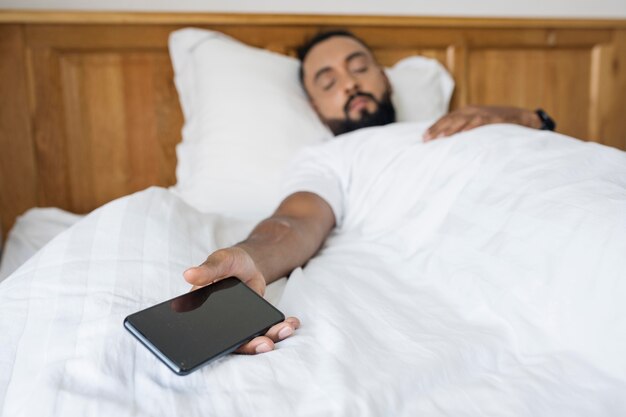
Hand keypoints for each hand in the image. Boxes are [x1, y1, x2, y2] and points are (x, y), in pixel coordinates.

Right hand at [183, 246, 299, 353]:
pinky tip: (291, 323)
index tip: (235, 344)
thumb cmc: (228, 262)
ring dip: (270, 338)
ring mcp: (239, 326)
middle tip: (266, 344)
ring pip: (252, 340)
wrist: (248, 263)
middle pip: (233, 343)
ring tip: (284, 330)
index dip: (218, 345)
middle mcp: (220, 325)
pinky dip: (280, 328)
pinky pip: (266, 331)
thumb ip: (207, 269)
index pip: (207, 335)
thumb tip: (188, 274)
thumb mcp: (219, 261)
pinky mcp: (255, 324)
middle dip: (252, 346)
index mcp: (203, 313)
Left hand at [423, 105, 540, 141]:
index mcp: (467, 112)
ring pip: (462, 120)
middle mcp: (472, 110)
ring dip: (449, 129)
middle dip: (437, 129)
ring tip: (438, 138)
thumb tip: (450, 144)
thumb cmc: (498, 125)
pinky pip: (480, 122)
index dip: (435, 127)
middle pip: (450, 119)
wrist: (522, 117)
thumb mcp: (478, 126)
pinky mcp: (494, 118)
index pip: (447, 119)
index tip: (423, 138)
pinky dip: (470, 127)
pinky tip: (462, 134)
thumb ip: (465, 131)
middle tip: (425, 139)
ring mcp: (482, 113)